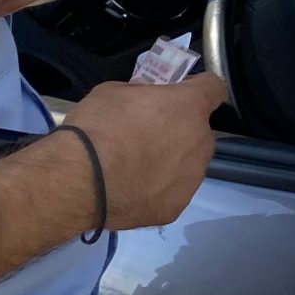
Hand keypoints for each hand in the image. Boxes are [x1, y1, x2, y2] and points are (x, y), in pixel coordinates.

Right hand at [59, 76, 223, 229]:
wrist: (80, 181)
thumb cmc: (98, 127)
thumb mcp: (114, 92)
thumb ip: (140, 94)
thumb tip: (144, 101)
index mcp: (190, 107)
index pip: (214, 88)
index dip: (199, 87)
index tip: (181, 92)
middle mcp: (200, 142)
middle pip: (200, 131)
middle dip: (180, 129)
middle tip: (146, 135)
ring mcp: (191, 178)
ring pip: (189, 164)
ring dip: (172, 162)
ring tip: (134, 168)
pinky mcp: (175, 207)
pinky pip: (172, 192)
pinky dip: (157, 190)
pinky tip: (130, 190)